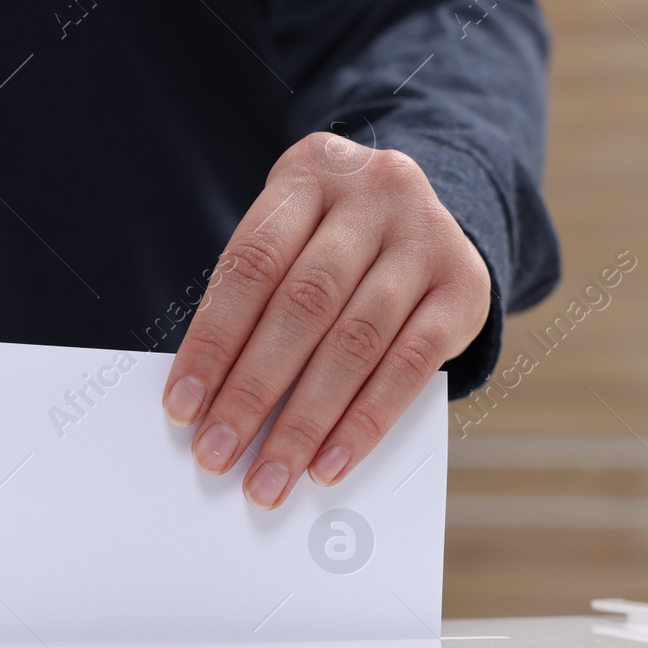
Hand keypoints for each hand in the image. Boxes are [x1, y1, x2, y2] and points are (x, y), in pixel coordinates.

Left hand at [162, 131, 490, 508]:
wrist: (434, 215)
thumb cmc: (335, 243)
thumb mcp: (296, 241)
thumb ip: (257, 304)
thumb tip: (209, 403)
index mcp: (311, 171)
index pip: (250, 264)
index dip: (212, 341)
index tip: (181, 407)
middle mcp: (375, 191)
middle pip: (302, 304)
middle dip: (252, 391)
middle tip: (217, 453)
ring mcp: (427, 234)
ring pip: (355, 341)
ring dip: (305, 421)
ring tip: (268, 476)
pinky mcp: (466, 285)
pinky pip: (411, 366)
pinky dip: (364, 422)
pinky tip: (329, 462)